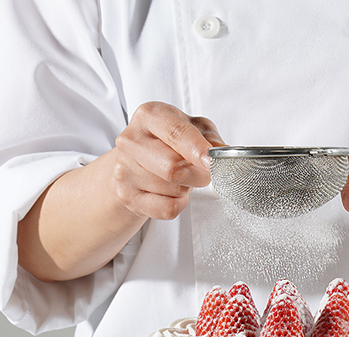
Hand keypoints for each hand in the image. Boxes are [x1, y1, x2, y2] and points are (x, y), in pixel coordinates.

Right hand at [110, 101, 225, 219]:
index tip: (212, 162)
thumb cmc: (168, 141)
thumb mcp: (194, 128)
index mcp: (149, 116)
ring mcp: (125, 169)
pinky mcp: (127, 196)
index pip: (176, 134)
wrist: (135, 161)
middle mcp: (131, 141)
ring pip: (173, 190)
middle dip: (199, 175)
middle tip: (206, 173)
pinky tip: (173, 192)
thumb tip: (223, 155)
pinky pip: (167, 209)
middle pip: (174, 168)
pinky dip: (179, 204)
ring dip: (187, 188)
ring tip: (181, 177)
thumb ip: (211, 139)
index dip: (198, 150)